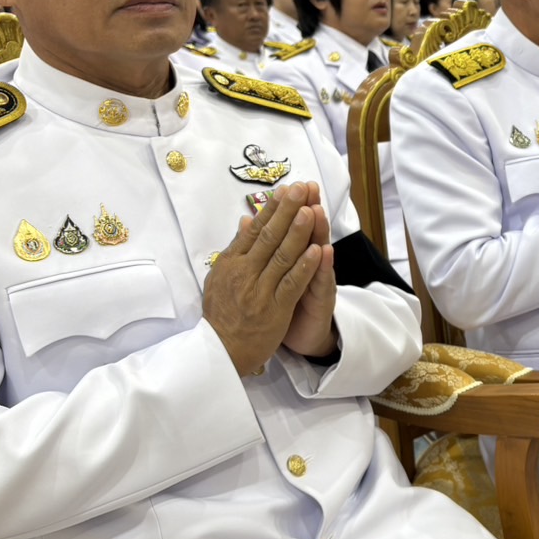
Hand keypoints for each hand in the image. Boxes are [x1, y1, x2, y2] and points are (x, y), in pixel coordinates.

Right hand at [203, 183, 326, 374]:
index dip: (272, 208)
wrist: (221, 350)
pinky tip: (317, 250)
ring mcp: (259, 290)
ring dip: (297, 232)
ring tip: (310, 210)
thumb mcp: (221, 277)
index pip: (254, 230)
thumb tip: (247, 220)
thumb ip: (236, 249)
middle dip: (286, 211)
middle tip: (300, 188)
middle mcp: (244, 273)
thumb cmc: (223, 312)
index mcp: (231, 263)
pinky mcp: (274, 309)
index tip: (285, 189)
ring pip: (281, 256)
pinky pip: (291, 284)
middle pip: (268, 236)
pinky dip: (305, 266)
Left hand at [281, 182, 337, 358]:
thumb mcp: (270, 274)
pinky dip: (322, 266)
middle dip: (307, 209)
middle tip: (308, 187)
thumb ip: (264, 247)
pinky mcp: (323, 300)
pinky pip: (322, 282)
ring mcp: (318, 280)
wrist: (302, 338)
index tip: (290, 184)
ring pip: (318, 252)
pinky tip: (323, 251)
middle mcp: (309, 263)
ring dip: (317, 231)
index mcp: (293, 256)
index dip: (290, 206)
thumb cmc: (282, 304)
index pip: (291, 225)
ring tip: (316, 210)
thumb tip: (247, 219)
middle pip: (308, 232)